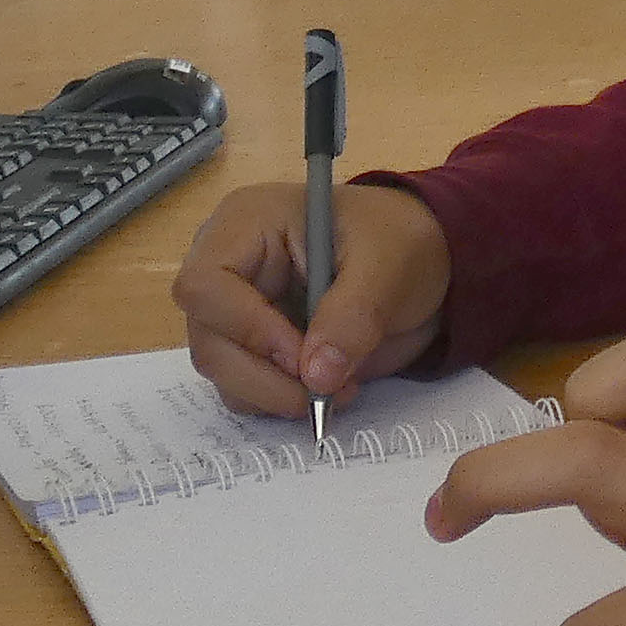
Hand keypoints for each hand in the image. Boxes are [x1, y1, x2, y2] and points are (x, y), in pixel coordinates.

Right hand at [173, 179, 451, 416]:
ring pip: (221, 372)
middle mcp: (227, 267)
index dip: (246, 328)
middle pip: (207, 338)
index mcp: (246, 224)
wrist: (419, 263)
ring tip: (337, 387)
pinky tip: (327, 387)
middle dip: (263, 377)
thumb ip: (351, 317)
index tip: (301, 356)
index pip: (205, 284)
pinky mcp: (251, 347)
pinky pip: (243, 389)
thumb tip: (316, 377)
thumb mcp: (387, 266)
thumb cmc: (397, 242)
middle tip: (321, 391)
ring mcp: (234, 310)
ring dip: (275, 394)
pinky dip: (280, 401)